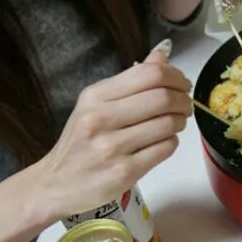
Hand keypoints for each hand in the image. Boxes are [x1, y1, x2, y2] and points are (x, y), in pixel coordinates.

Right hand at [34, 49, 192, 219]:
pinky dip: (172, 142)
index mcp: (95, 96)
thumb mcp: (96, 105)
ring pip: (168, 124)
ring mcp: (112, 147)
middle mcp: (101, 118)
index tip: (182, 84)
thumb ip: (131, 81)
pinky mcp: (124, 172)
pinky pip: (165, 149)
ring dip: (179, 122)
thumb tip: (162, 56)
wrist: (56, 184)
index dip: (176, 76)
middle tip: (185, 106)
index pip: (149, 74)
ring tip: (174, 124)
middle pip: (163, 98)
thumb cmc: (80, 142)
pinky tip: (162, 142)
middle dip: (183, 100)